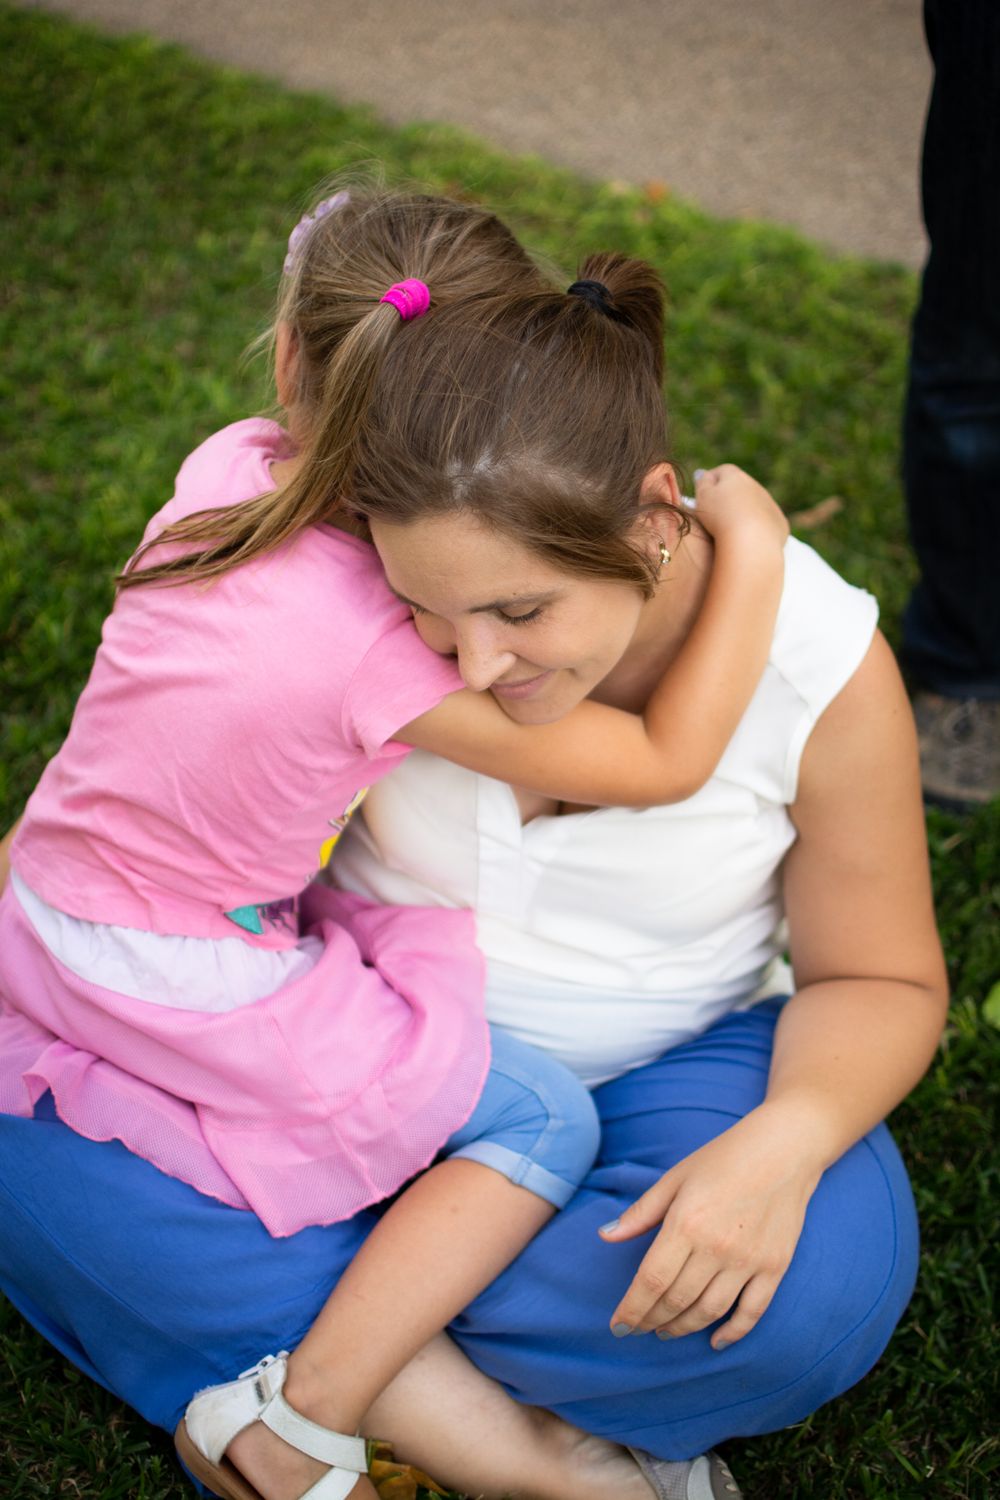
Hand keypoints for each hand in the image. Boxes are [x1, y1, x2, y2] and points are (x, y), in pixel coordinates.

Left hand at [599, 1104, 820, 1347]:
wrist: (783, 1150)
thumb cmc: (723, 1159)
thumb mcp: (675, 1178)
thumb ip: (641, 1213)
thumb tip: (605, 1236)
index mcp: (686, 1223)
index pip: (650, 1281)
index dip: (631, 1309)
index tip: (617, 1325)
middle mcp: (717, 1247)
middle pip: (676, 1300)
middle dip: (650, 1321)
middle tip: (637, 1329)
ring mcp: (749, 1261)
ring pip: (709, 1311)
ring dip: (683, 1328)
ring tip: (665, 1332)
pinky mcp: (775, 1267)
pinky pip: (752, 1312)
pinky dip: (733, 1333)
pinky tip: (715, 1341)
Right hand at [690, 464, 788, 552]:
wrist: (751, 543)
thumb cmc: (721, 518)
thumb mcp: (703, 497)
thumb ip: (702, 482)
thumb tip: (704, 473)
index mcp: (736, 476)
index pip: (722, 472)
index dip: (711, 482)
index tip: (703, 496)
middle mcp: (756, 486)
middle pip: (741, 488)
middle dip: (730, 498)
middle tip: (716, 516)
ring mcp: (770, 504)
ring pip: (755, 505)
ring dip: (744, 512)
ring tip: (731, 530)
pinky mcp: (779, 522)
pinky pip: (766, 522)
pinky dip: (758, 527)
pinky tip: (748, 539)